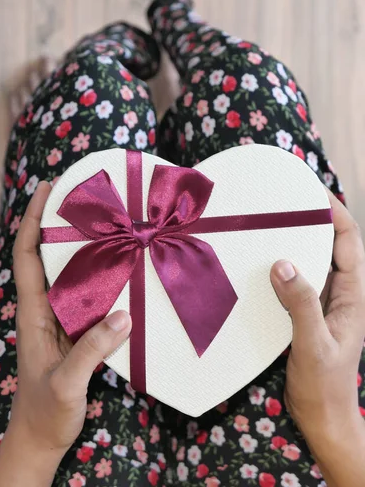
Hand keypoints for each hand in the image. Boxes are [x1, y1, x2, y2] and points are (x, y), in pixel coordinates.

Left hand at [0, 182, 131, 486]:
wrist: (42, 438)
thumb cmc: (45, 411)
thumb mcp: (66, 382)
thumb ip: (91, 349)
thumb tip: (124, 314)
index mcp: (33, 312)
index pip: (28, 255)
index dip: (34, 220)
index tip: (48, 189)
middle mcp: (45, 307)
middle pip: (47, 254)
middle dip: (61, 221)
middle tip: (88, 196)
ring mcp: (61, 318)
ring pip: (70, 272)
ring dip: (84, 246)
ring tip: (110, 222)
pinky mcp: (77, 330)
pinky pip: (89, 294)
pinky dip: (102, 275)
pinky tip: (123, 269)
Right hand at [271, 190, 364, 485]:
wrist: (321, 418)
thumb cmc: (325, 385)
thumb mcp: (314, 344)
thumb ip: (301, 305)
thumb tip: (281, 263)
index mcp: (351, 295)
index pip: (348, 242)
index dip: (335, 213)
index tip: (312, 190)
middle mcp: (338, 292)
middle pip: (329, 245)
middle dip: (311, 220)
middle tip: (281, 201)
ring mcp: (320, 302)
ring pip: (309, 261)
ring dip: (293, 241)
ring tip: (267, 223)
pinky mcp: (303, 313)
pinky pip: (292, 281)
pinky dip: (279, 265)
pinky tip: (258, 261)